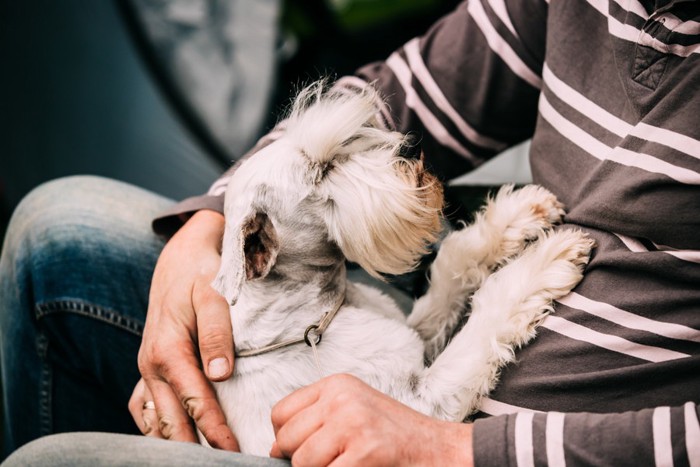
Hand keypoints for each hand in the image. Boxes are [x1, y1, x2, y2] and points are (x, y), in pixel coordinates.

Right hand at [128, 209, 238, 450]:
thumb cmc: (200, 275)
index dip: (216, 431)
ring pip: (154, 421)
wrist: (179, 259)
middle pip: (171, 422)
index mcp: (168, 351)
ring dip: (174, 443)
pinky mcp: (149, 368)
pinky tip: (174, 440)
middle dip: (193, 448)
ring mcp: (146, 369)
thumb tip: (221, 374)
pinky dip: (158, 428)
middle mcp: (151, 365)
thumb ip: (218, 333)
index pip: (195, 403)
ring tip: (199, 460)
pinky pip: (145, 409)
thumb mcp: (213, 294)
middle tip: (220, 465)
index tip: (235, 453)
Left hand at [270, 374, 473, 465]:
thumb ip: (318, 419)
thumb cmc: (394, 435)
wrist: (437, 448)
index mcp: (336, 385)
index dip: (283, 438)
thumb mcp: (353, 410)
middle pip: (286, 438)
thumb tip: (276, 448)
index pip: (281, 412)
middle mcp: (341, 399)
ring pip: (301, 462)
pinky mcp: (363, 451)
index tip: (297, 450)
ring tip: (344, 464)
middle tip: (326, 462)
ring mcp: (352, 423)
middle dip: (297, 459)